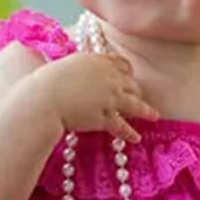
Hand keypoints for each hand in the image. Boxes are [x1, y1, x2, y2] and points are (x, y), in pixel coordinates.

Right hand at [35, 51, 158, 142]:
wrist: (44, 99)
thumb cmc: (45, 81)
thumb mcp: (64, 64)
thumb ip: (77, 66)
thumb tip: (75, 68)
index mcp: (98, 61)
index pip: (120, 64)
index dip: (126, 71)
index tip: (128, 75)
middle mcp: (109, 78)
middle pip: (131, 83)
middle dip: (136, 90)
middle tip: (139, 95)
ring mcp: (110, 99)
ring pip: (134, 104)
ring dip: (146, 111)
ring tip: (154, 116)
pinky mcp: (106, 118)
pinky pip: (122, 127)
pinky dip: (130, 133)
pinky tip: (136, 137)